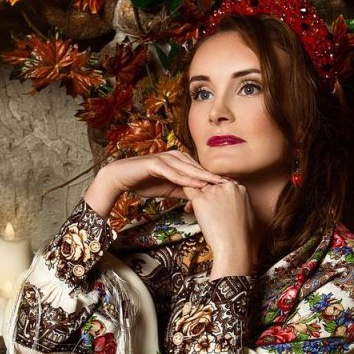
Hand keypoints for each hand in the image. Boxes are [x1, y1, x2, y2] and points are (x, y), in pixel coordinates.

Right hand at [84, 149, 224, 218]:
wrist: (120, 178)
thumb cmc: (143, 182)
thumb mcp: (169, 189)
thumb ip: (184, 190)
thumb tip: (199, 196)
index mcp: (179, 161)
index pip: (201, 170)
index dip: (215, 179)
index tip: (230, 188)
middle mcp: (174, 156)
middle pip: (198, 168)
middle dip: (215, 177)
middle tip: (232, 185)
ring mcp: (165, 158)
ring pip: (188, 169)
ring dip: (203, 177)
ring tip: (218, 185)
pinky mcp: (155, 163)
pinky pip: (173, 172)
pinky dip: (185, 178)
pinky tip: (196, 184)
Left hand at [181, 180, 255, 274]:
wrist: (233, 244)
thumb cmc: (241, 235)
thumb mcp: (246, 213)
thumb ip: (238, 203)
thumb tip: (231, 205)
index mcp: (239, 188)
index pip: (222, 185)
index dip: (217, 194)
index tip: (215, 205)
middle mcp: (226, 186)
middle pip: (211, 185)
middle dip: (206, 196)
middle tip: (205, 210)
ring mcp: (213, 191)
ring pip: (200, 188)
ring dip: (197, 198)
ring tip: (195, 211)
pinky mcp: (200, 199)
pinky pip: (188, 191)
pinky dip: (187, 198)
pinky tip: (188, 207)